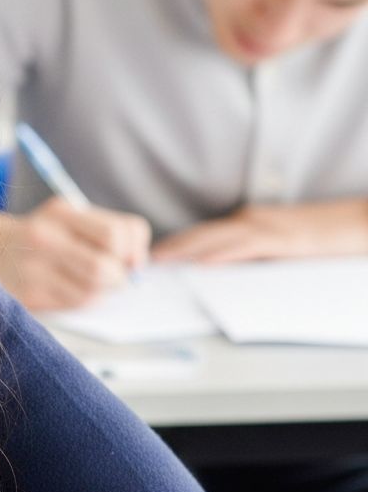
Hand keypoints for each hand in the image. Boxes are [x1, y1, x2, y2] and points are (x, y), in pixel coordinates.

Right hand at [0, 201, 151, 310]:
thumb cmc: (43, 236)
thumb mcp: (71, 219)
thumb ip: (108, 232)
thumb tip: (137, 267)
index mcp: (60, 212)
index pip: (116, 233)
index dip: (133, 251)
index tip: (130, 258)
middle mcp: (43, 238)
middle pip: (104, 268)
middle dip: (119, 277)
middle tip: (114, 276)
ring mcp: (32, 269)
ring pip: (91, 292)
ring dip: (102, 292)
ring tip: (92, 283)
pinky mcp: (27, 295)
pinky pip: (73, 304)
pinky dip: (82, 300)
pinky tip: (71, 289)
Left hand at [154, 200, 367, 263]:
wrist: (359, 223)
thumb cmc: (320, 238)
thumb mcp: (277, 245)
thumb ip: (249, 253)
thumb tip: (215, 270)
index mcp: (248, 222)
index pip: (203, 233)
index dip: (176, 244)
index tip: (151, 256)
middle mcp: (251, 220)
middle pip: (202, 234)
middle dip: (172, 247)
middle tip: (144, 261)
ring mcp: (266, 228)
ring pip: (218, 238)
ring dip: (187, 250)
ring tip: (161, 262)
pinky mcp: (284, 239)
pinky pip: (247, 247)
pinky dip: (224, 255)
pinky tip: (204, 263)